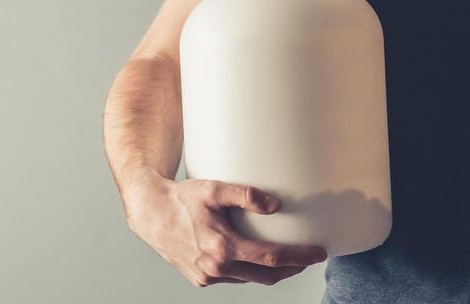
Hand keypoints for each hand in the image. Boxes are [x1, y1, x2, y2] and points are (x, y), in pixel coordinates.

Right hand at [126, 177, 328, 286]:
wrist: (151, 215)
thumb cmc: (183, 199)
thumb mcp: (214, 189)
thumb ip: (245, 195)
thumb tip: (275, 205)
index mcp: (222, 248)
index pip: (271, 257)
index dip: (298, 257)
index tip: (318, 252)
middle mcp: (215, 268)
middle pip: (266, 275)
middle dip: (293, 268)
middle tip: (311, 256)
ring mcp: (208, 277)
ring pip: (251, 279)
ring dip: (273, 271)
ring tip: (291, 258)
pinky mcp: (201, 280)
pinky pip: (235, 278)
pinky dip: (252, 271)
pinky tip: (260, 259)